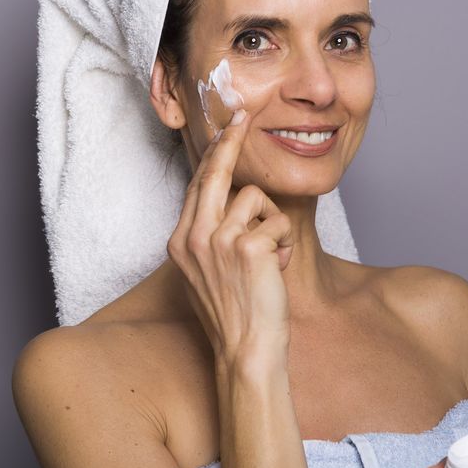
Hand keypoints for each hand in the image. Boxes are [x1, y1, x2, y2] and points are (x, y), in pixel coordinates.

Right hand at [166, 109, 294, 363]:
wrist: (246, 351)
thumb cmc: (235, 314)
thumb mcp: (209, 271)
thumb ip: (212, 236)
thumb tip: (232, 201)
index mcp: (181, 242)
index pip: (197, 186)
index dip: (213, 155)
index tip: (225, 131)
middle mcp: (194, 237)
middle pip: (214, 173)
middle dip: (230, 141)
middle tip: (243, 116)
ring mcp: (218, 241)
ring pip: (256, 198)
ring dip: (274, 223)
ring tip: (272, 255)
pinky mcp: (248, 247)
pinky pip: (279, 222)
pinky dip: (286, 243)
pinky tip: (279, 268)